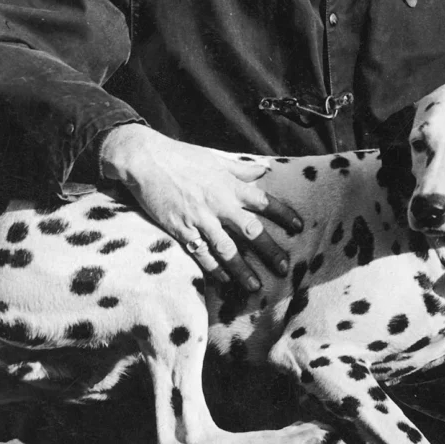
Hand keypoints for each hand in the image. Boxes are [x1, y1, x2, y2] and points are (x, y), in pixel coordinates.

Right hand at [99, 124, 302, 290]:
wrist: (146, 159)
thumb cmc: (181, 156)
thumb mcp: (215, 158)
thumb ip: (241, 168)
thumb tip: (265, 169)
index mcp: (229, 184)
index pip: (264, 201)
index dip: (283, 214)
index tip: (298, 227)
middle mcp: (219, 203)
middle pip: (251, 230)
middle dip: (270, 251)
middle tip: (284, 267)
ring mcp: (200, 218)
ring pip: (227, 249)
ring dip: (242, 269)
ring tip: (255, 286)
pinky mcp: (181, 228)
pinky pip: (201, 253)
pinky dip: (213, 268)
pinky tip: (224, 280)